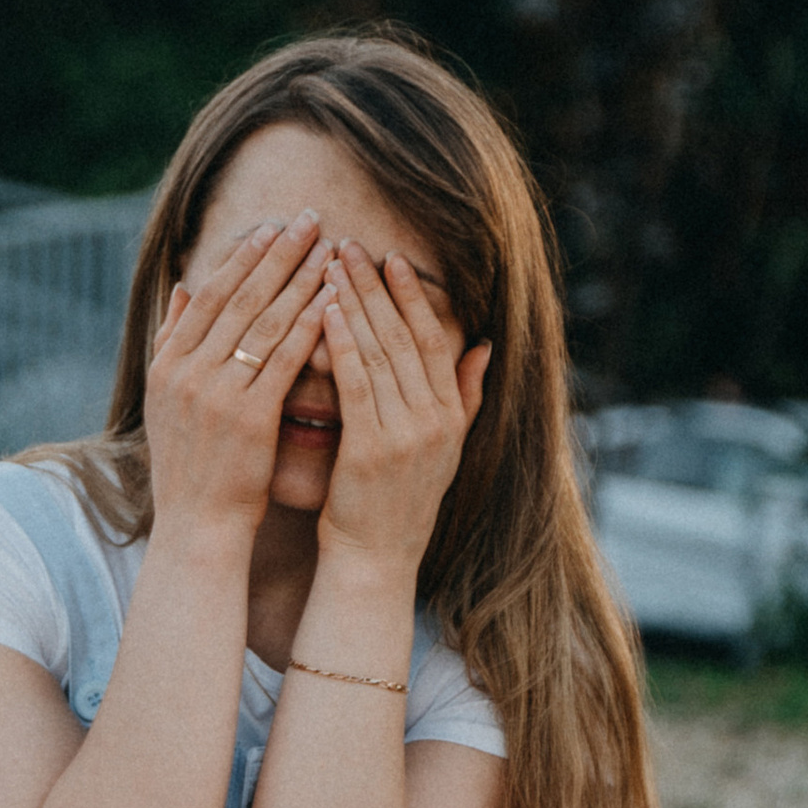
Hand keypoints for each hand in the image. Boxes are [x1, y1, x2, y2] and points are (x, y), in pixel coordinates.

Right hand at [144, 210, 331, 540]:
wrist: (196, 527)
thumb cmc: (191, 467)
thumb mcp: (167, 399)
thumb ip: (173, 340)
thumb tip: (182, 285)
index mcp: (166, 365)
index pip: (208, 295)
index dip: (242, 258)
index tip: (272, 227)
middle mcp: (185, 373)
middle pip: (239, 298)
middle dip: (278, 254)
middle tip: (311, 218)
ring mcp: (215, 394)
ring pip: (265, 322)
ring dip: (301, 280)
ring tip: (331, 248)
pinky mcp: (248, 417)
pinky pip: (285, 360)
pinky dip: (310, 326)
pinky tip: (334, 301)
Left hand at [316, 239, 489, 571]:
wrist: (376, 562)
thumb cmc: (395, 505)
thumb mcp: (444, 448)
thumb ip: (465, 396)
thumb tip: (484, 345)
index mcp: (450, 414)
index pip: (432, 340)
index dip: (412, 296)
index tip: (392, 258)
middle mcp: (435, 419)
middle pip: (404, 337)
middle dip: (376, 288)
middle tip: (350, 245)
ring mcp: (408, 434)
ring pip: (379, 353)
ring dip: (354, 305)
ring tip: (331, 266)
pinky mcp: (373, 450)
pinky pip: (357, 385)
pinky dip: (341, 345)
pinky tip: (323, 314)